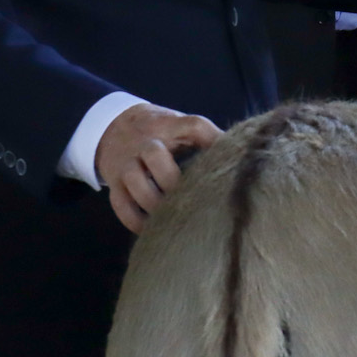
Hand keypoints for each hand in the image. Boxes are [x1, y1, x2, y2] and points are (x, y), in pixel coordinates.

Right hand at [94, 103, 221, 233]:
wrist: (113, 126)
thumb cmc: (161, 131)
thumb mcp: (181, 127)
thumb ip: (207, 139)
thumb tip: (243, 158)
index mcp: (168, 125)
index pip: (193, 126)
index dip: (213, 140)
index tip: (228, 159)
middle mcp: (144, 142)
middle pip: (155, 155)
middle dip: (173, 179)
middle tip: (193, 199)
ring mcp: (125, 163)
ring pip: (135, 181)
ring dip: (154, 203)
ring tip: (173, 219)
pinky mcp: (113, 183)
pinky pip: (120, 204)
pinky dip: (135, 220)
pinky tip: (151, 231)